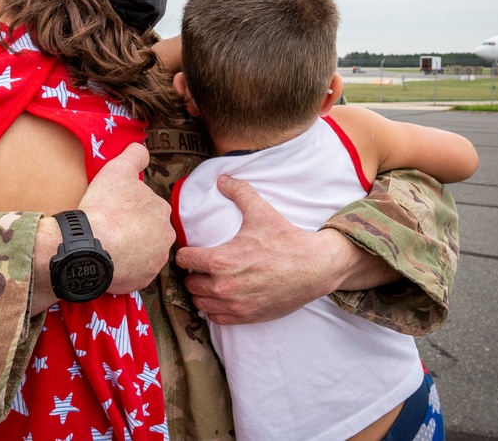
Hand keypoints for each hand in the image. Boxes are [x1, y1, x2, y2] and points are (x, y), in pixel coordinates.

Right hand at [80, 142, 172, 294]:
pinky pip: (135, 273)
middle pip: (149, 231)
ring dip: (131, 250)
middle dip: (133, 230)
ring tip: (109, 247)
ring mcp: (155, 261)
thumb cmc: (105, 206)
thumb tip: (141, 148)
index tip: (114, 211)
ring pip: (144, 253)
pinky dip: (125, 269)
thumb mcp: (117, 170)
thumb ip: (133, 156)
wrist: (91, 245)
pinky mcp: (143, 280)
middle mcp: (165, 236)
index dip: (130, 208)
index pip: (148, 207)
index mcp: (161, 210)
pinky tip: (110, 262)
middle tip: (110, 229)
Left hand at [175, 175, 354, 324]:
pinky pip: (216, 318)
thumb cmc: (285, 240)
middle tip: (203, 266)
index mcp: (220, 260)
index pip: (183, 259)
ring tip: (210, 281)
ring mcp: (234, 305)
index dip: (185, 253)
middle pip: (189, 283)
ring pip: (200, 303)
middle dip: (193, 273)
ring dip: (202, 292)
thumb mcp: (260, 211)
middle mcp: (223, 286)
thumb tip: (222, 179)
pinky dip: (215, 309)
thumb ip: (239, 192)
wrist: (314, 268)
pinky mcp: (246, 317)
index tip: (192, 250)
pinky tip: (222, 297)